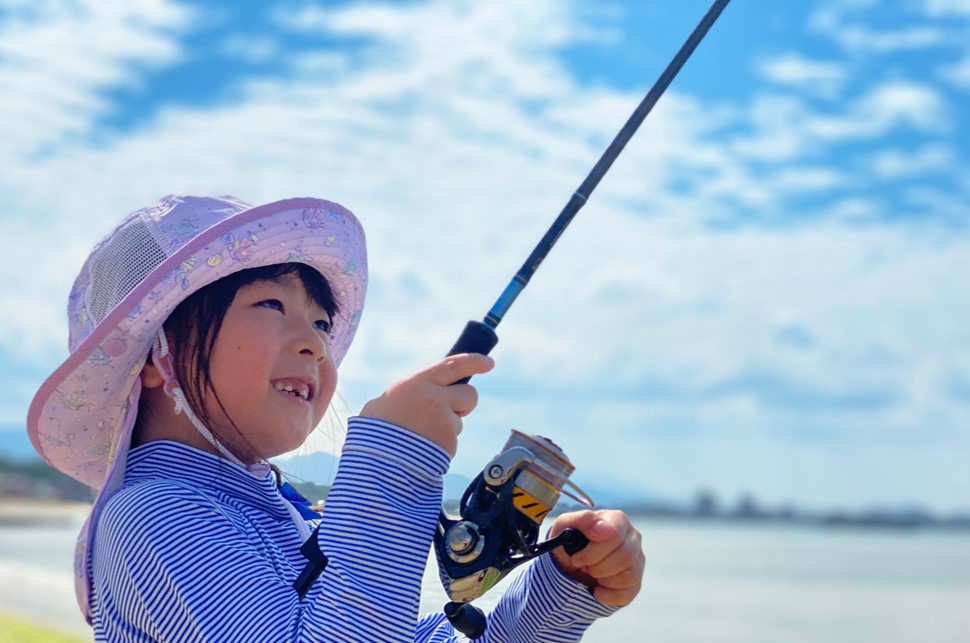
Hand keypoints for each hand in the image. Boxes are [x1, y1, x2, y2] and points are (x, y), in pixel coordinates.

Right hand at [359, 353, 493, 455]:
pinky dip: (441, 447)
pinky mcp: (449, 443)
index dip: (475, 361)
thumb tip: (417, 394)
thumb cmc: (373, 434)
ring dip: (447, 428)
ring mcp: (444, 421)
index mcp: (417, 383)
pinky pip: (451, 442)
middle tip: (451, 411)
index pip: (454, 365)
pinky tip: (422, 451)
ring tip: (420, 438)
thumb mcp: (382, 404)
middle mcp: (435, 398)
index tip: (488, 363)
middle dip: (464, 403)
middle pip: (469, 394)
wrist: (375, 465)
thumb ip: (406, 395)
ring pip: (459, 422)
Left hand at [549, 509, 643, 605]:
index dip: (593, 550)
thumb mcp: (566, 525)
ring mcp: (637, 560)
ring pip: (629, 575)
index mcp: (617, 520)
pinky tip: (596, 589)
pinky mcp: (635, 582)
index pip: (615, 534)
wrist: (569, 563)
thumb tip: (602, 528)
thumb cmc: (570, 540)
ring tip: (590, 573)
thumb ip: (582, 519)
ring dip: (602, 579)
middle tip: (581, 566)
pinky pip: (628, 593)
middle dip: (596, 566)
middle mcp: (633, 537)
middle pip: (625, 556)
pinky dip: (607, 595)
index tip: (577, 557)